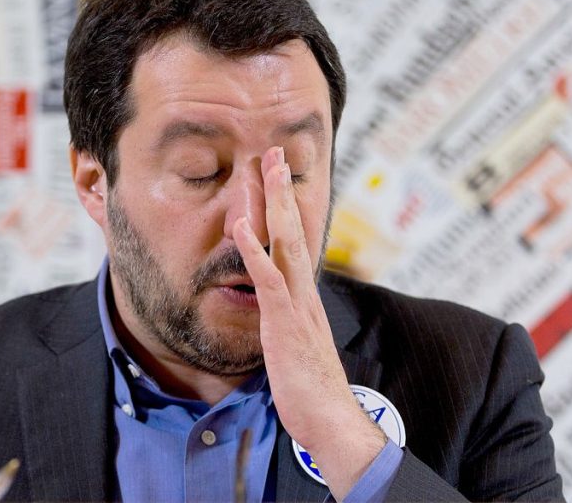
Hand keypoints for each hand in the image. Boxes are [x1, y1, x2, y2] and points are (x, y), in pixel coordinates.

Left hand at [231, 146, 385, 499]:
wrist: (331, 421)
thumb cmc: (312, 391)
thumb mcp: (297, 347)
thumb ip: (288, 323)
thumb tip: (279, 313)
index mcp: (304, 297)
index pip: (294, 242)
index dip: (285, 208)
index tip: (276, 177)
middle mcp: (304, 292)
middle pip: (294, 230)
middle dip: (282, 189)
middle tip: (274, 151)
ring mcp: (296, 304)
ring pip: (286, 242)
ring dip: (274, 203)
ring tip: (265, 167)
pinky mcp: (284, 322)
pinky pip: (267, 279)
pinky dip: (254, 250)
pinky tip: (240, 225)